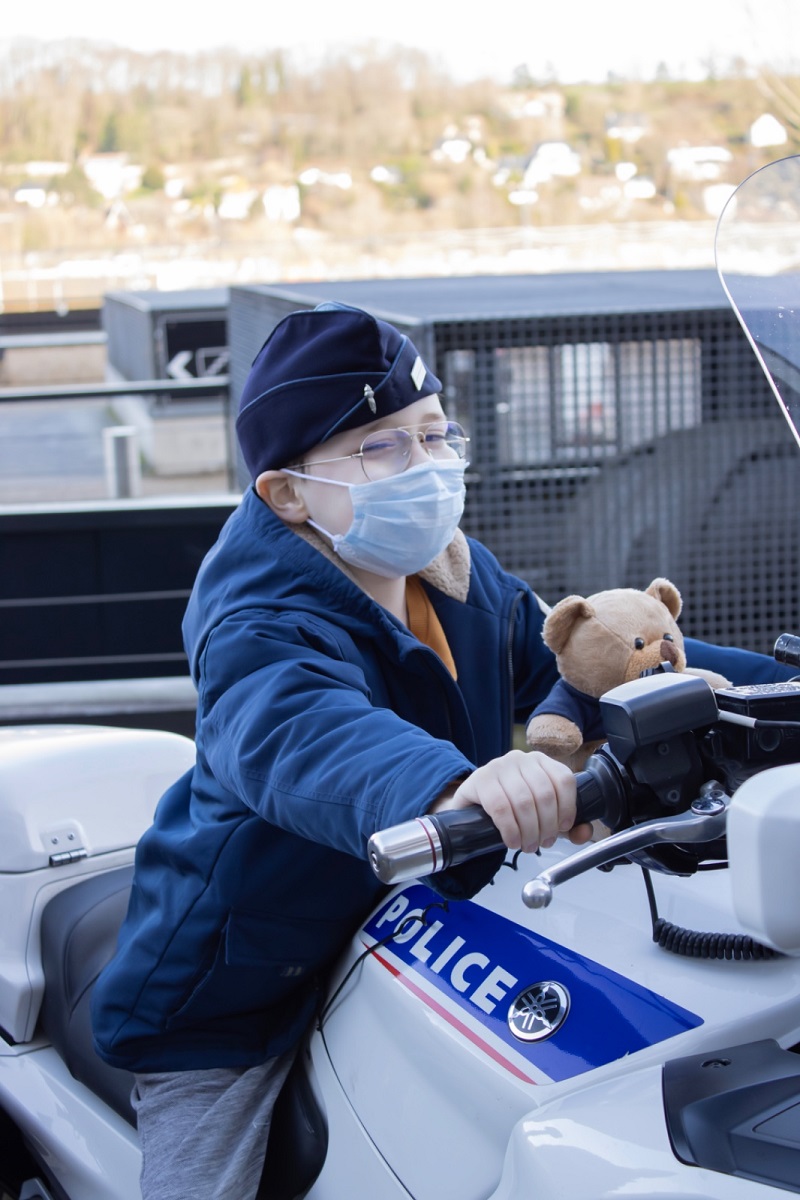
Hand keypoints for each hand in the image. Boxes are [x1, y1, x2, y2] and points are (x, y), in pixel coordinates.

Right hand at [431, 750, 591, 854]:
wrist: (471, 807)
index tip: (562, 827)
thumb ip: (566, 824)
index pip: (564, 780)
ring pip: (523, 802)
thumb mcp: (540, 814)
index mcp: (541, 761)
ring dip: (529, 831)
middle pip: (544, 794)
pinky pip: (501, 807)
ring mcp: (498, 766)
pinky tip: (512, 840)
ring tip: (527, 845)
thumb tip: (584, 832)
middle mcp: (520, 759)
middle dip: (547, 826)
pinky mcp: (480, 779)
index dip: (568, 808)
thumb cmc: (510, 807)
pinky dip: (510, 830)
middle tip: (542, 843)